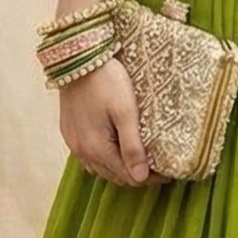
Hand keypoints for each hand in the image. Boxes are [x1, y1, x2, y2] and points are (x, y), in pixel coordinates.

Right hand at [58, 58, 164, 185]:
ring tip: (139, 159)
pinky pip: (88, 157)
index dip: (150, 178)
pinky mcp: (69, 132)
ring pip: (100, 168)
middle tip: (158, 166)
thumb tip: (141, 178)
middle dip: (136, 174)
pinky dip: (105, 159)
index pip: (129, 177)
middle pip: (115, 176)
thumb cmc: (106, 81)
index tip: (168, 173)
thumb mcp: (125, 112)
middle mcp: (82, 151)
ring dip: (120, 168)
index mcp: (97, 149)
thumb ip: (132, 146)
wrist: (77, 58)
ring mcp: (73, 143)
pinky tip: (115, 149)